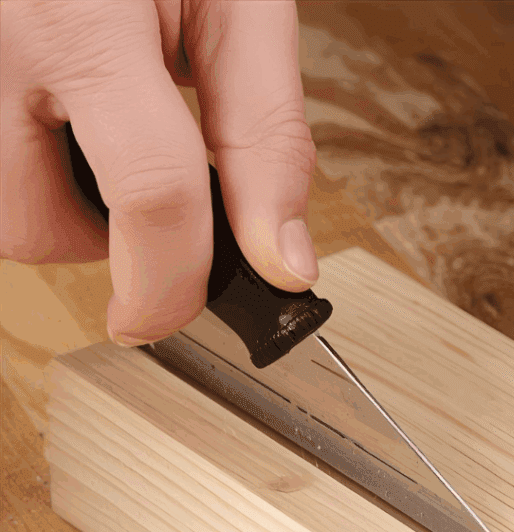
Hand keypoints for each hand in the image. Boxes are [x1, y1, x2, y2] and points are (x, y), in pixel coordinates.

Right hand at [1, 0, 316, 343]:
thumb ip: (266, 135)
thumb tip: (283, 264)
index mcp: (81, 15)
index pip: (149, 193)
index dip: (172, 283)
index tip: (173, 316)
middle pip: (30, 222)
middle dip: (97, 235)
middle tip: (133, 174)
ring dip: (46, 198)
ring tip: (87, 122)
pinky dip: (16, 161)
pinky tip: (47, 106)